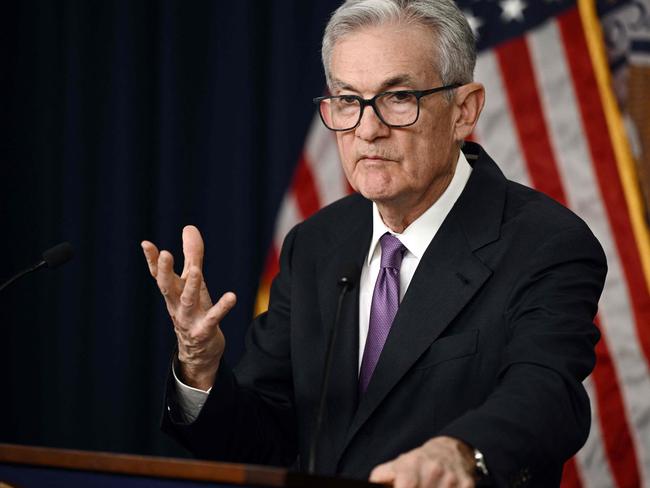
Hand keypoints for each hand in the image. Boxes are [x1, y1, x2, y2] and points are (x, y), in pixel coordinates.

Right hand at [141, 225, 236, 390]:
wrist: (198, 352)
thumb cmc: (195, 310)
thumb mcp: (193, 282)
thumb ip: (192, 255)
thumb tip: (189, 227)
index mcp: (172, 292)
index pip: (159, 275)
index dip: (152, 260)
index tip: (146, 244)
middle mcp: (176, 305)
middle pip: (167, 287)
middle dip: (165, 271)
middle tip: (165, 253)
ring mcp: (189, 319)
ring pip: (188, 301)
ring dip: (191, 286)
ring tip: (197, 270)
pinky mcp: (204, 331)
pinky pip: (213, 318)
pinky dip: (222, 308)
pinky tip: (232, 297)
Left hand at [369, 436, 474, 487]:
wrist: (450, 450)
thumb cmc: (419, 462)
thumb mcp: (397, 464)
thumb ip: (381, 477)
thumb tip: (370, 486)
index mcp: (412, 466)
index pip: (407, 486)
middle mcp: (433, 470)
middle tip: (417, 487)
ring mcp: (451, 479)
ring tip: (430, 487)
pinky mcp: (467, 484)